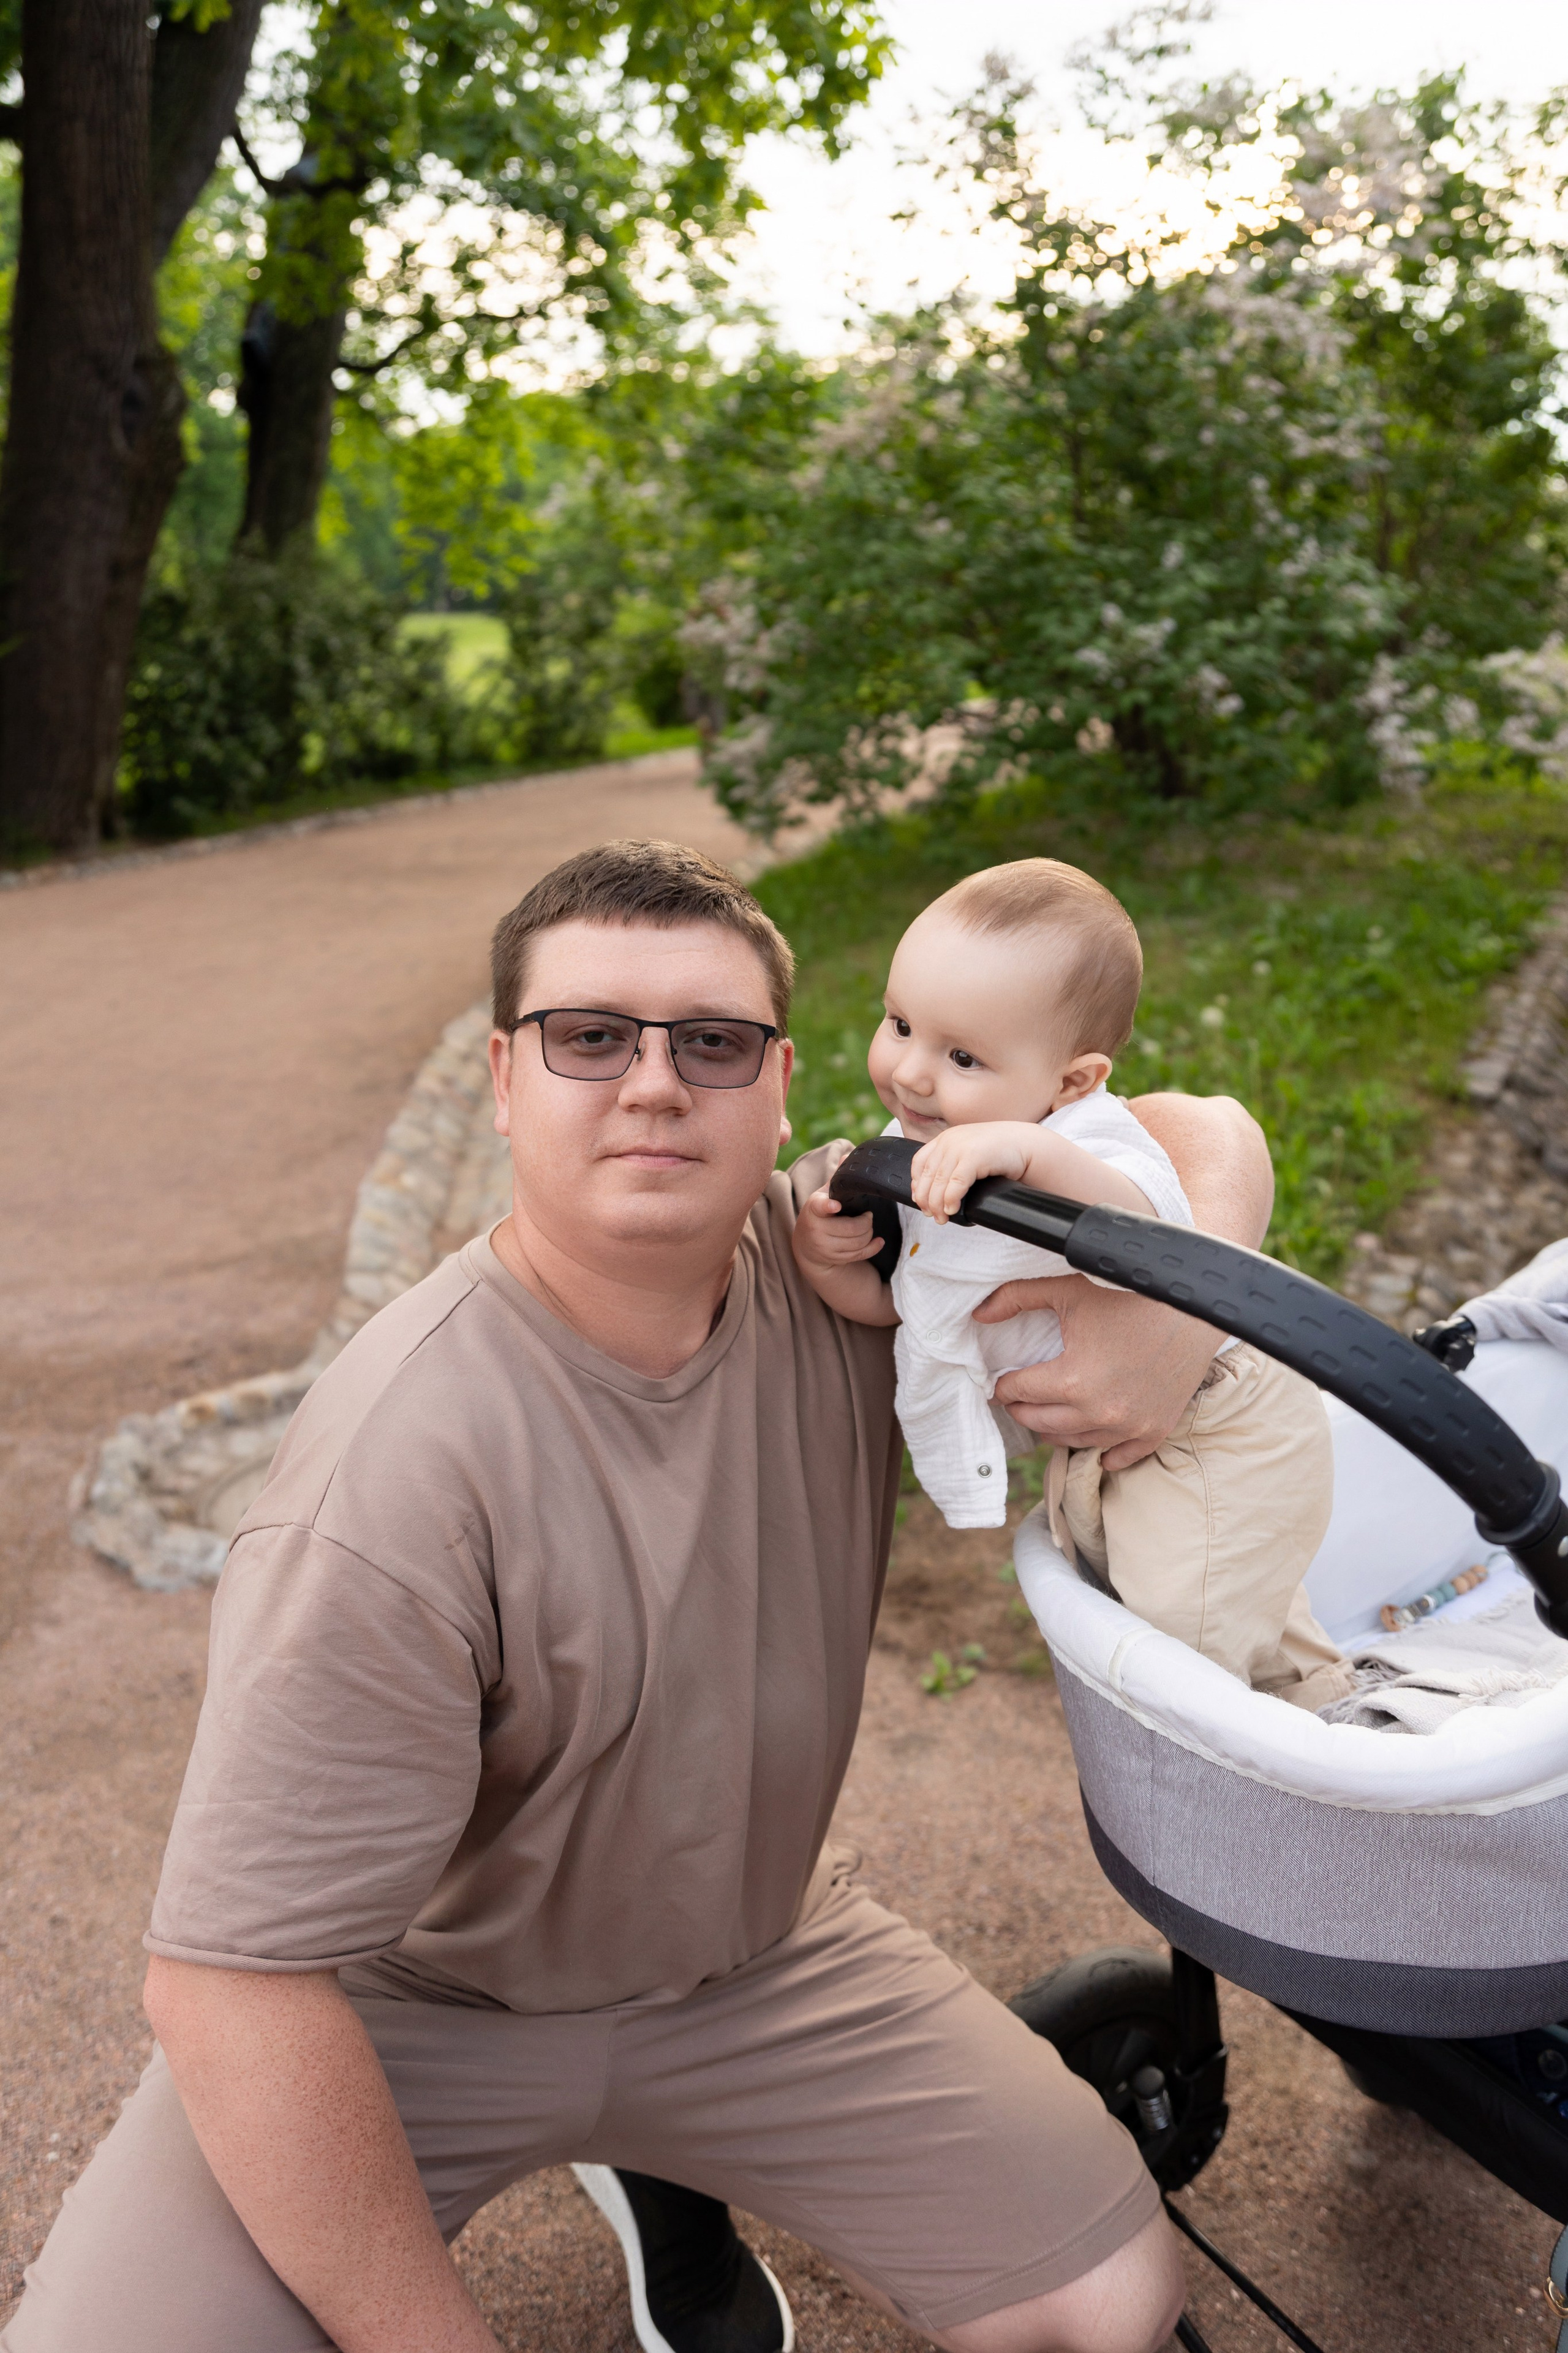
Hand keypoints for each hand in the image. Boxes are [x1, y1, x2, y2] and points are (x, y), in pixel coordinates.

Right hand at [792, 1184, 885, 1271]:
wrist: (805, 1244)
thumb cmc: (818, 1214)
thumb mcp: (822, 1195)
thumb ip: (835, 1178)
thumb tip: (848, 1155)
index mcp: (814, 1208)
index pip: (820, 1206)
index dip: (828, 1206)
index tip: (835, 1205)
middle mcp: (817, 1229)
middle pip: (852, 1228)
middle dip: (867, 1221)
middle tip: (868, 1215)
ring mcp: (825, 1247)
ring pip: (858, 1242)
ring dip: (869, 1232)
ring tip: (868, 1224)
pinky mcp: (834, 1259)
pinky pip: (859, 1255)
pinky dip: (873, 1247)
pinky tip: (879, 1241)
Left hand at [909, 1122, 1037, 1222]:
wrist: (1026, 1144)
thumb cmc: (1000, 1152)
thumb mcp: (969, 1152)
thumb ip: (952, 1164)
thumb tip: (935, 1192)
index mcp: (946, 1138)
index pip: (919, 1162)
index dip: (917, 1184)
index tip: (920, 1200)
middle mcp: (949, 1141)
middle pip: (927, 1176)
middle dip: (925, 1200)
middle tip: (931, 1215)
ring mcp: (961, 1147)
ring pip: (939, 1183)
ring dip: (937, 1205)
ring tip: (942, 1218)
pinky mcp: (974, 1157)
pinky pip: (955, 1184)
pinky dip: (951, 1200)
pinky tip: (953, 1209)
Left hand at [979, 1272, 1217, 1469]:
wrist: (1195, 1304)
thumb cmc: (1132, 1293)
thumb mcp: (1068, 1288)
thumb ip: (1016, 1298)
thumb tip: (978, 1314)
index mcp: (1072, 1379)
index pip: (1018, 1392)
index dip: (1004, 1384)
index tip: (1002, 1381)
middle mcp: (1098, 1411)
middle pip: (1041, 1423)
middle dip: (1023, 1409)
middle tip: (1017, 1399)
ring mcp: (1129, 1426)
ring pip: (1075, 1442)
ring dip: (1055, 1430)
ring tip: (1046, 1415)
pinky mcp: (1155, 1430)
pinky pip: (1120, 1457)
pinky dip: (1104, 1452)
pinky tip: (1095, 1447)